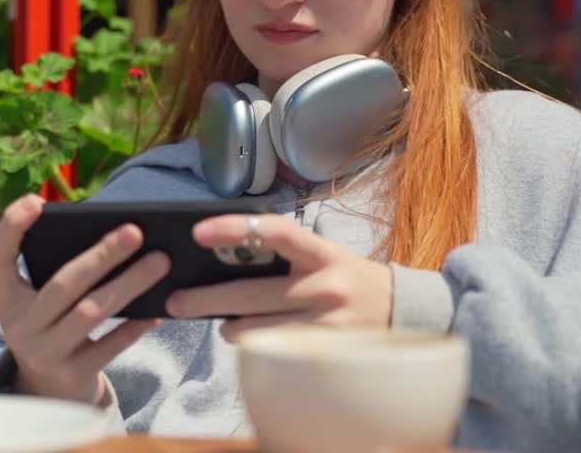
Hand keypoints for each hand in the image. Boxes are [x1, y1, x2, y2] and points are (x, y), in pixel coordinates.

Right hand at [0, 194, 169, 405]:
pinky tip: (158, 308)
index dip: (12, 228)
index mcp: (6, 297)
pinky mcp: (72, 376)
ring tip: (160, 262)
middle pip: (62, 284)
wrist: (49, 389)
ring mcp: (44, 352)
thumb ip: (59, 268)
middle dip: (101, 255)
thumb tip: (116, 234)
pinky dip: (135, 325)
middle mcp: (19, 325)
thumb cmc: (53, 322)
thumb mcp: (40, 299)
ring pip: (91, 312)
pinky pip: (110, 346)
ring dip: (128, 284)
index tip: (35, 200)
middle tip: (135, 231)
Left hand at [164, 214, 392, 341]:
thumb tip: (221, 260)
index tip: (198, 231)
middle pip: (252, 293)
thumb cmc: (348, 279)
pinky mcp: (324, 352)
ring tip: (222, 323)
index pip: (275, 231)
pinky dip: (252, 345)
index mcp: (322, 253)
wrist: (404, 314)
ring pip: (256, 329)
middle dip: (206, 298)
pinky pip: (272, 351)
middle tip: (176, 300)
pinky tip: (247, 339)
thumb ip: (284, 256)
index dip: (234, 228)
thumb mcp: (324, 257)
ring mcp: (326, 323)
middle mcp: (325, 286)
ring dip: (229, 327)